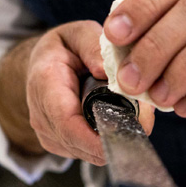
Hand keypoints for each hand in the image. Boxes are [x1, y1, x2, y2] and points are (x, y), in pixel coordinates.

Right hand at [0, 21, 154, 165]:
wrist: (42, 65)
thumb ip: (93, 47)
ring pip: (86, 152)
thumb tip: (110, 74)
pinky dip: (104, 141)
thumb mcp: (79, 34)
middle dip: (114, 138)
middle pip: (80, 142)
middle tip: (144, 121)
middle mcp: (41, 114)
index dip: (95, 139)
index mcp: (45, 84)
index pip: (67, 123)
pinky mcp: (58, 143)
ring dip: (111, 139)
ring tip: (129, 114)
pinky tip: (114, 121)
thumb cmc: (64, 48)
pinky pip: (85, 152)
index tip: (123, 140)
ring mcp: (48, 133)